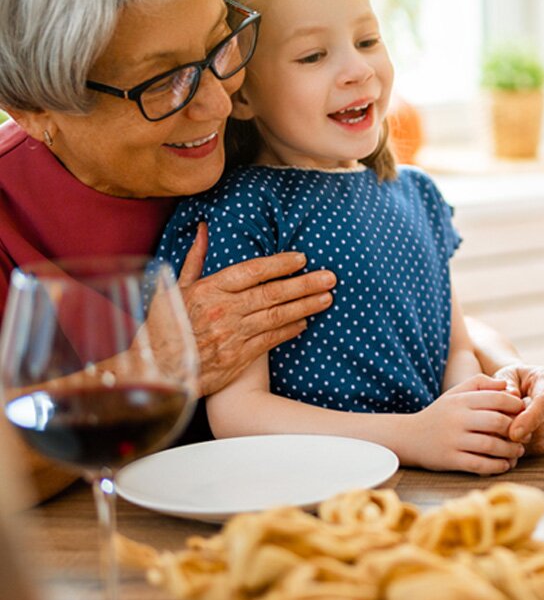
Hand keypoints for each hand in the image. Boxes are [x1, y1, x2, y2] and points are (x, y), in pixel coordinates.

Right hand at [178, 223, 336, 395]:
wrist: (158, 370)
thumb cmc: (166, 326)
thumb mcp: (175, 288)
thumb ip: (195, 259)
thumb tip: (205, 229)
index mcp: (208, 290)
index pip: (252, 271)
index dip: (279, 264)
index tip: (301, 259)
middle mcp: (223, 311)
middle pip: (272, 293)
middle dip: (304, 284)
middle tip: (330, 278)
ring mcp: (232, 335)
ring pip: (276, 316)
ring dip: (305, 306)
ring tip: (327, 298)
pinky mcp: (238, 357)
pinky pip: (270, 340)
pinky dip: (290, 330)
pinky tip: (305, 322)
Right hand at [409, 376, 526, 474]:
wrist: (408, 437)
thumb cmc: (439, 414)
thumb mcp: (455, 393)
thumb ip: (480, 383)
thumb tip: (506, 385)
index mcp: (461, 400)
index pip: (496, 398)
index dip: (515, 405)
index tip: (524, 413)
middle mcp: (458, 419)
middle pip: (496, 421)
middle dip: (516, 429)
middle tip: (526, 435)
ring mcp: (453, 440)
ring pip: (490, 445)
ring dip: (510, 450)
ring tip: (519, 452)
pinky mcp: (450, 459)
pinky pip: (478, 464)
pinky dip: (495, 466)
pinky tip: (505, 465)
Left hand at [496, 363, 543, 454]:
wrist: (528, 385)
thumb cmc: (515, 380)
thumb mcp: (506, 375)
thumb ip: (507, 385)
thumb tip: (512, 396)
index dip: (530, 419)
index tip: (513, 433)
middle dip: (521, 433)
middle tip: (501, 430)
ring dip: (524, 441)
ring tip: (509, 430)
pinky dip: (528, 446)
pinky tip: (519, 436)